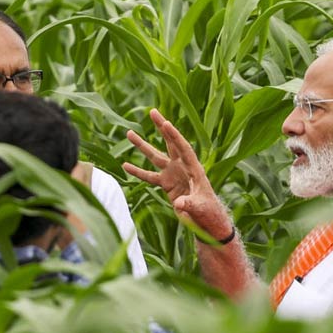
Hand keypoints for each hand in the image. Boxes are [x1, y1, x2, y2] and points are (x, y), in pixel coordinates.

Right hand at [123, 109, 231, 240]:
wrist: (206, 220)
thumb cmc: (208, 211)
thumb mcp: (200, 208)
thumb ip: (190, 204)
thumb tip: (179, 203)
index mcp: (194, 168)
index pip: (183, 148)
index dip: (174, 136)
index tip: (165, 123)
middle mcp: (182, 167)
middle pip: (170, 143)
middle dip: (161, 127)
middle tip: (152, 112)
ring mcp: (173, 174)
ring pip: (155, 156)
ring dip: (143, 146)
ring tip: (129, 133)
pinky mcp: (166, 183)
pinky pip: (149, 176)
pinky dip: (137, 171)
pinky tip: (125, 165)